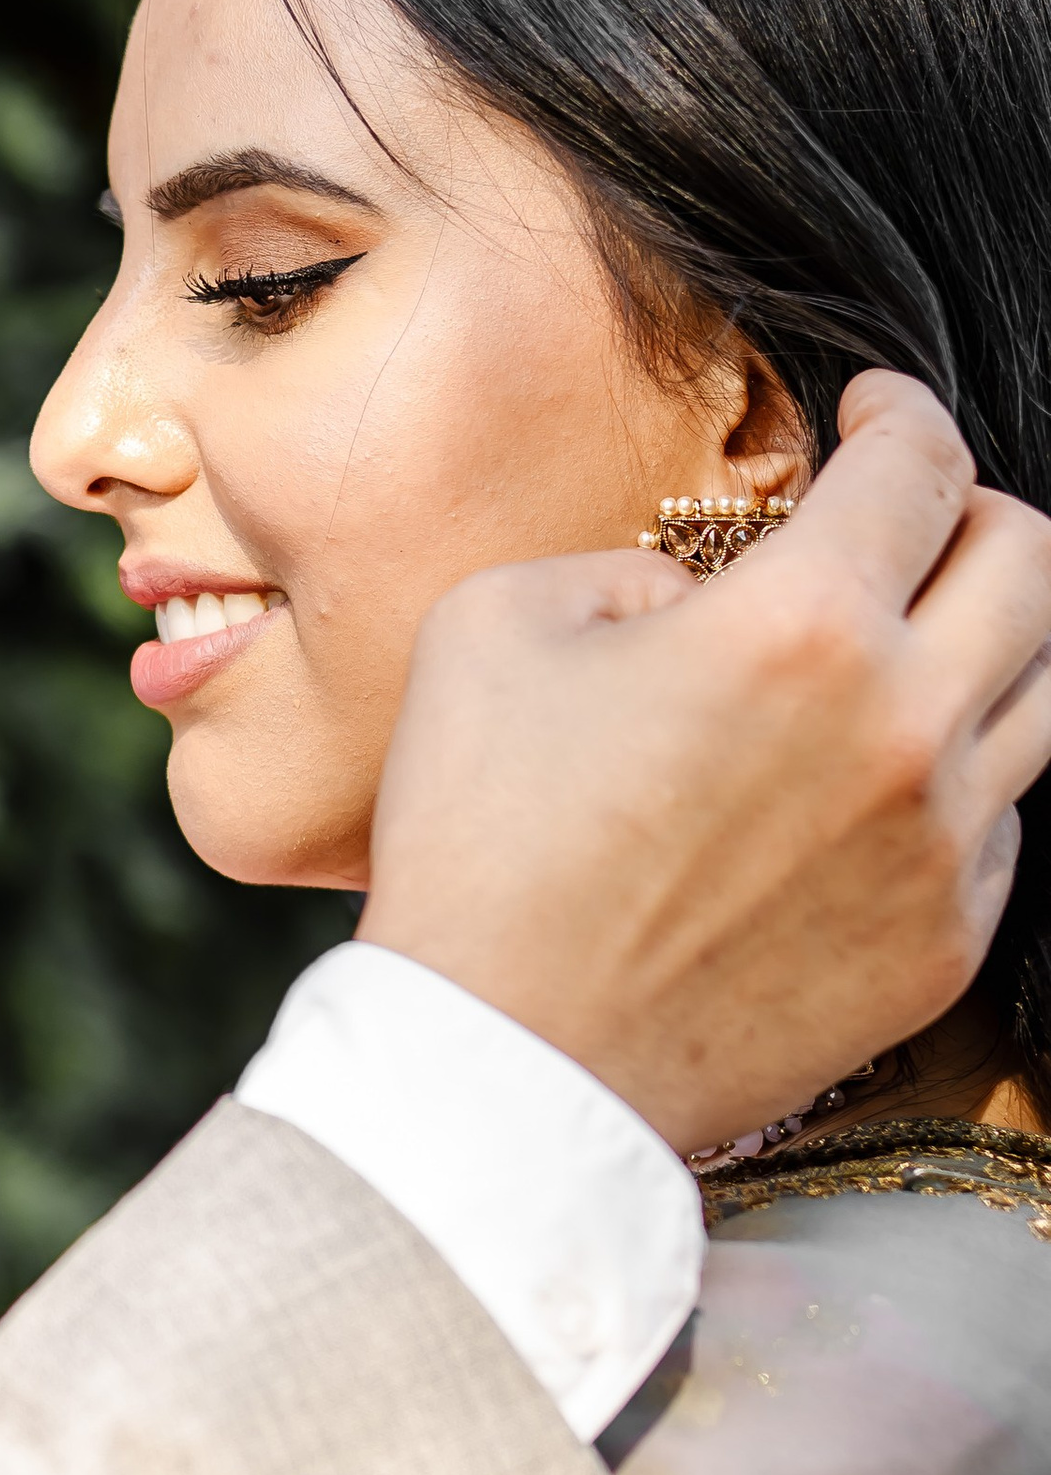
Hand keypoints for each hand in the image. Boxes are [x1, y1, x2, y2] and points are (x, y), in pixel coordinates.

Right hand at [362, 374, 1050, 1151]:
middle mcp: (908, 727)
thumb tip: (710, 588)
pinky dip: (952, 777)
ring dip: (985, 642)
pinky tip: (863, 785)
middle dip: (975, 511)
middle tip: (911, 517)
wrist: (509, 1063)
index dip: (899, 411)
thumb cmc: (481, 842)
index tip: (871, 413)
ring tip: (906, 647)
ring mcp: (944, 847)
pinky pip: (1000, 823)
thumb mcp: (497, 627)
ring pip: (1046, 694)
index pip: (921, 465)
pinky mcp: (945, 946)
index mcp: (802, 626)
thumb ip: (632, 563)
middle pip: (1033, 563)